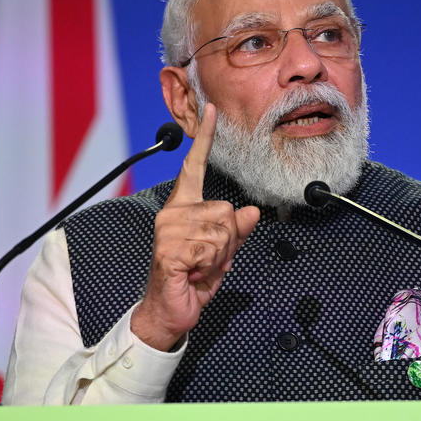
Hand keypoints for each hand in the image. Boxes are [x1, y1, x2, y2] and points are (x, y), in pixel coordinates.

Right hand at [131, 104, 260, 350]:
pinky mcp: (169, 250)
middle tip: (208, 259)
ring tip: (199, 267)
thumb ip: (238, 232)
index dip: (204, 138)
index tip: (210, 109)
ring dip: (219, 256)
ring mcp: (169, 230)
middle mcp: (173, 213)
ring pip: (222, 231)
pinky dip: (209, 267)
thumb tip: (252, 212)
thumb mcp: (223, 253)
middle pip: (226, 211)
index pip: (194, 166)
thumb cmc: (193, 279)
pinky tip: (192, 274)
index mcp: (184, 207)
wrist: (170, 311)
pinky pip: (210, 249)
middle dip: (229, 241)